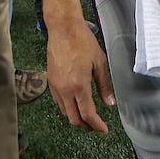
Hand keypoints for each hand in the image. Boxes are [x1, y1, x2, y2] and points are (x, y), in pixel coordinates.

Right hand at [45, 17, 114, 132]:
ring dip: (76, 118)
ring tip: (87, 116)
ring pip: (65, 112)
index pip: (88, 114)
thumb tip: (109, 103)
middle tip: (96, 126)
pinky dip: (68, 108)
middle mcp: (65, 89)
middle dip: (86, 126)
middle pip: (74, 119)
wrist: (63, 29)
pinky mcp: (50, 81)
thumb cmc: (82, 41)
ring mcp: (55, 86)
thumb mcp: (100, 63)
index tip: (103, 129)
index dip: (96, 125)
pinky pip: (58, 102)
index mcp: (79, 85)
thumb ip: (104, 85)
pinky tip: (75, 104)